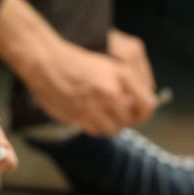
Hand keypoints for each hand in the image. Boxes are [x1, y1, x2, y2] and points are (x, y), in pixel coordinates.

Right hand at [25, 41, 157, 136]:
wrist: (46, 63)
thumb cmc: (76, 63)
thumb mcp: (107, 66)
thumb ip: (125, 86)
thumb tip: (135, 107)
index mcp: (121, 75)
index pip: (147, 104)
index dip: (143, 112)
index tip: (137, 113)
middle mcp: (110, 91)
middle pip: (130, 120)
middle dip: (124, 119)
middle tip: (115, 114)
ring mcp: (94, 105)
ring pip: (113, 129)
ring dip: (109, 125)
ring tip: (101, 115)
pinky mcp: (78, 116)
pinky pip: (95, 131)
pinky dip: (94, 127)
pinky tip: (87, 115)